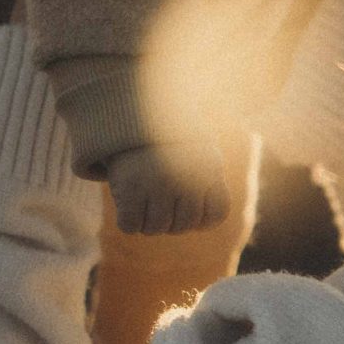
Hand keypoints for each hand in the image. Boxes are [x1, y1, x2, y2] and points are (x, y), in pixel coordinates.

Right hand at [102, 142, 231, 235]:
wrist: (130, 114)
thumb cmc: (166, 140)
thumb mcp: (198, 151)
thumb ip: (210, 182)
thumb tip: (203, 223)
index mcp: (209, 168)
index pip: (216, 214)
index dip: (202, 218)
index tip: (186, 205)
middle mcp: (188, 179)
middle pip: (184, 225)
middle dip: (171, 220)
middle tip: (159, 202)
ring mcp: (159, 185)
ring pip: (155, 228)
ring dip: (147, 222)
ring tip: (142, 200)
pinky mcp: (131, 189)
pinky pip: (130, 226)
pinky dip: (127, 221)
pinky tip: (127, 204)